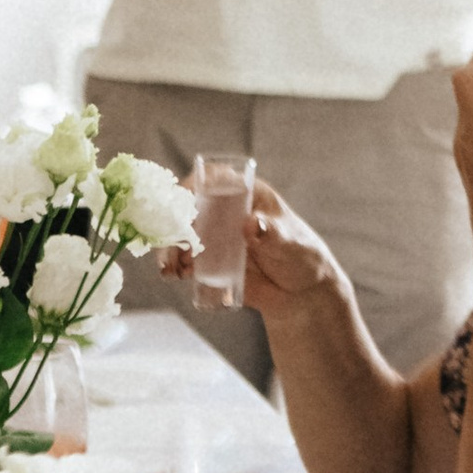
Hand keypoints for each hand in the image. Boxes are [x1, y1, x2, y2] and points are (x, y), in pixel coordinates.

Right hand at [155, 180, 340, 314]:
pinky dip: (174, 265)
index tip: (182, 201)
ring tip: (173, 267)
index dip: (195, 184)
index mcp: (247, 194)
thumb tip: (251, 224)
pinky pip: (185, 259)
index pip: (215, 178)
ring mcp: (215, 236)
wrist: (300, 293)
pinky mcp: (210, 261)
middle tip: (177, 245)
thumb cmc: (302, 256)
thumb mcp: (290, 243)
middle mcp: (226, 211)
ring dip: (170, 247)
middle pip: (190, 206)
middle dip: (175, 223)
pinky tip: (174, 275)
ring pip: (182, 234)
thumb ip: (272, 234)